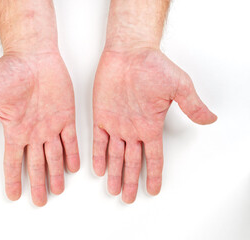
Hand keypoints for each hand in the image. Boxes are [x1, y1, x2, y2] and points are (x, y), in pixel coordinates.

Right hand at [0, 52, 79, 205]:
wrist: (33, 56)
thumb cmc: (9, 72)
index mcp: (15, 130)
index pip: (13, 161)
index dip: (13, 179)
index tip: (14, 195)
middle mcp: (34, 131)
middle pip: (36, 164)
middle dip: (38, 183)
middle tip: (40, 201)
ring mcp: (51, 125)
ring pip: (54, 156)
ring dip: (56, 173)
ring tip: (57, 190)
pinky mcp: (66, 116)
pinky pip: (70, 140)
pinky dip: (72, 154)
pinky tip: (73, 167)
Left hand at [92, 48, 216, 202]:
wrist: (129, 53)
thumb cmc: (153, 66)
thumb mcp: (179, 86)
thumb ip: (192, 105)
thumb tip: (210, 119)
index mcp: (151, 126)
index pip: (154, 157)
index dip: (154, 174)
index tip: (153, 190)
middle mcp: (133, 129)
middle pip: (133, 162)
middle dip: (130, 180)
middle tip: (128, 198)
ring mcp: (117, 124)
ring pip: (115, 156)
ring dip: (114, 173)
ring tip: (113, 190)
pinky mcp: (101, 117)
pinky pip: (99, 141)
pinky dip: (98, 155)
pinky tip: (99, 169)